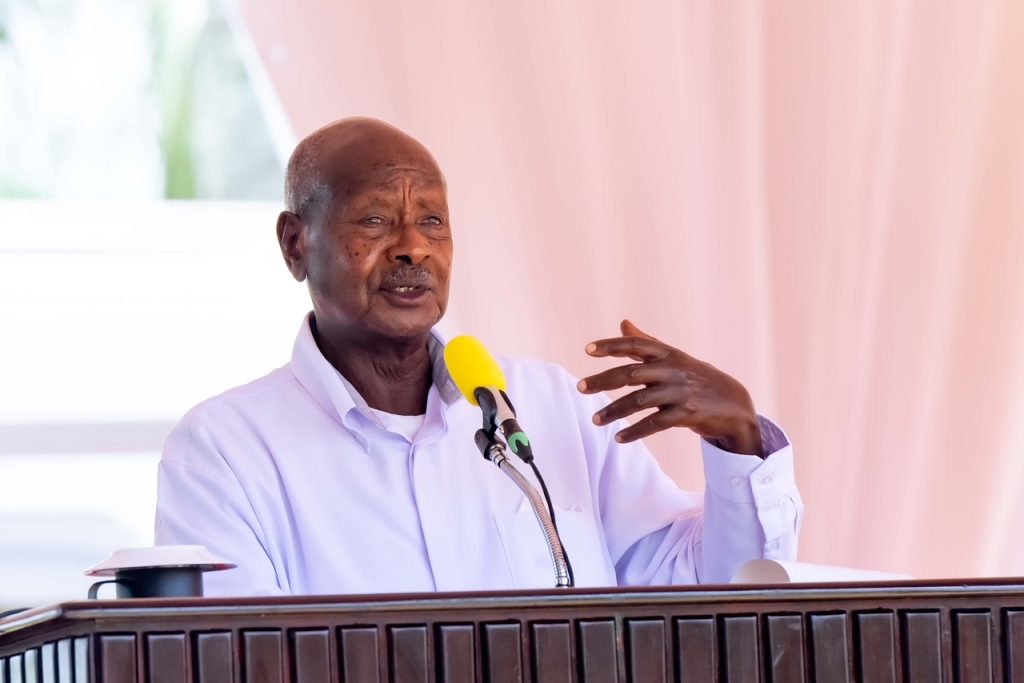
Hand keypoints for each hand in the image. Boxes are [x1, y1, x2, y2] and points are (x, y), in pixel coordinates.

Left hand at [577, 320, 762, 456]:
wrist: (734, 403)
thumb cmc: (697, 377)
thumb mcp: (674, 357)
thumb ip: (646, 342)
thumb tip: (623, 323)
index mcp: (668, 353)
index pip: (635, 345)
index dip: (611, 346)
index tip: (588, 350)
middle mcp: (673, 370)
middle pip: (631, 374)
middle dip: (603, 381)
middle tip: (580, 388)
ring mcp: (680, 392)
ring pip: (639, 402)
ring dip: (614, 412)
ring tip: (596, 420)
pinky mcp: (686, 414)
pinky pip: (654, 424)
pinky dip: (635, 432)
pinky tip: (619, 438)